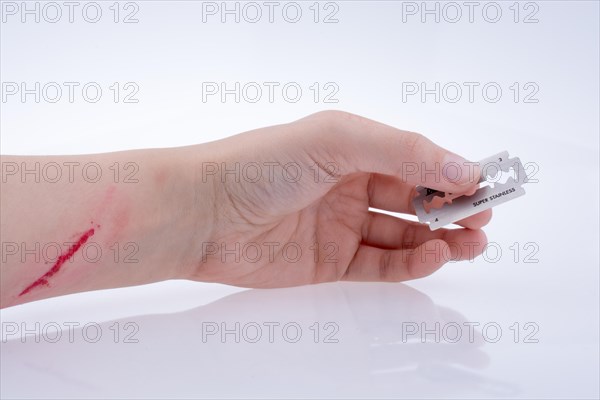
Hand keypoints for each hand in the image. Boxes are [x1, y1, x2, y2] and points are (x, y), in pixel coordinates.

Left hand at [184, 111, 490, 286]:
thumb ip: (402, 151)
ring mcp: (341, 225)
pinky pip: (381, 263)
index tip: (485, 183)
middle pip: (414, 197)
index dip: (451, 170)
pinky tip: (434, 254)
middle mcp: (349, 184)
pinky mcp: (331, 262)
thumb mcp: (337, 140)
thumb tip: (462, 167)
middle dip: (452, 206)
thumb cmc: (262, 165)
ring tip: (473, 241)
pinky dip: (411, 262)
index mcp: (352, 147)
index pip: (415, 158)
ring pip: (403, 234)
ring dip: (441, 237)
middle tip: (484, 216)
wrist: (205, 214)